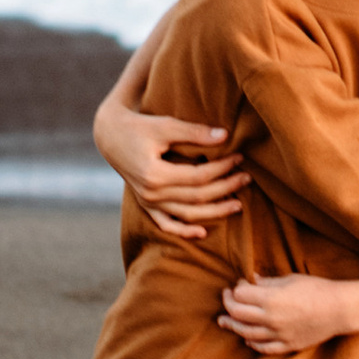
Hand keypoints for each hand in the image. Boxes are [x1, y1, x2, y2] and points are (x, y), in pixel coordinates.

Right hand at [98, 103, 249, 245]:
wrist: (111, 137)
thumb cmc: (139, 127)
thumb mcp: (165, 126)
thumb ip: (194, 133)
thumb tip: (225, 135)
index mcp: (154, 175)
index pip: (198, 177)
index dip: (222, 169)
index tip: (239, 158)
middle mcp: (150, 194)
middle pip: (196, 197)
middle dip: (225, 188)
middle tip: (247, 178)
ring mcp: (147, 202)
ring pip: (186, 215)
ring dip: (214, 212)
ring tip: (238, 205)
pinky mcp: (145, 205)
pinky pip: (166, 224)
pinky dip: (183, 231)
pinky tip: (203, 232)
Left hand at [220, 274, 348, 354]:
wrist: (340, 309)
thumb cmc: (317, 289)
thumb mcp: (291, 279)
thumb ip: (268, 282)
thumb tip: (251, 280)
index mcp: (271, 299)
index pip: (240, 295)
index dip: (235, 289)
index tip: (237, 285)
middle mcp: (271, 318)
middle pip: (238, 314)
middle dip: (228, 305)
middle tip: (226, 298)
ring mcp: (278, 334)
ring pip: (246, 333)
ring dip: (233, 326)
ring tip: (224, 322)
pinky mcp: (287, 345)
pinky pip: (264, 347)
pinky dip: (252, 343)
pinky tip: (247, 339)